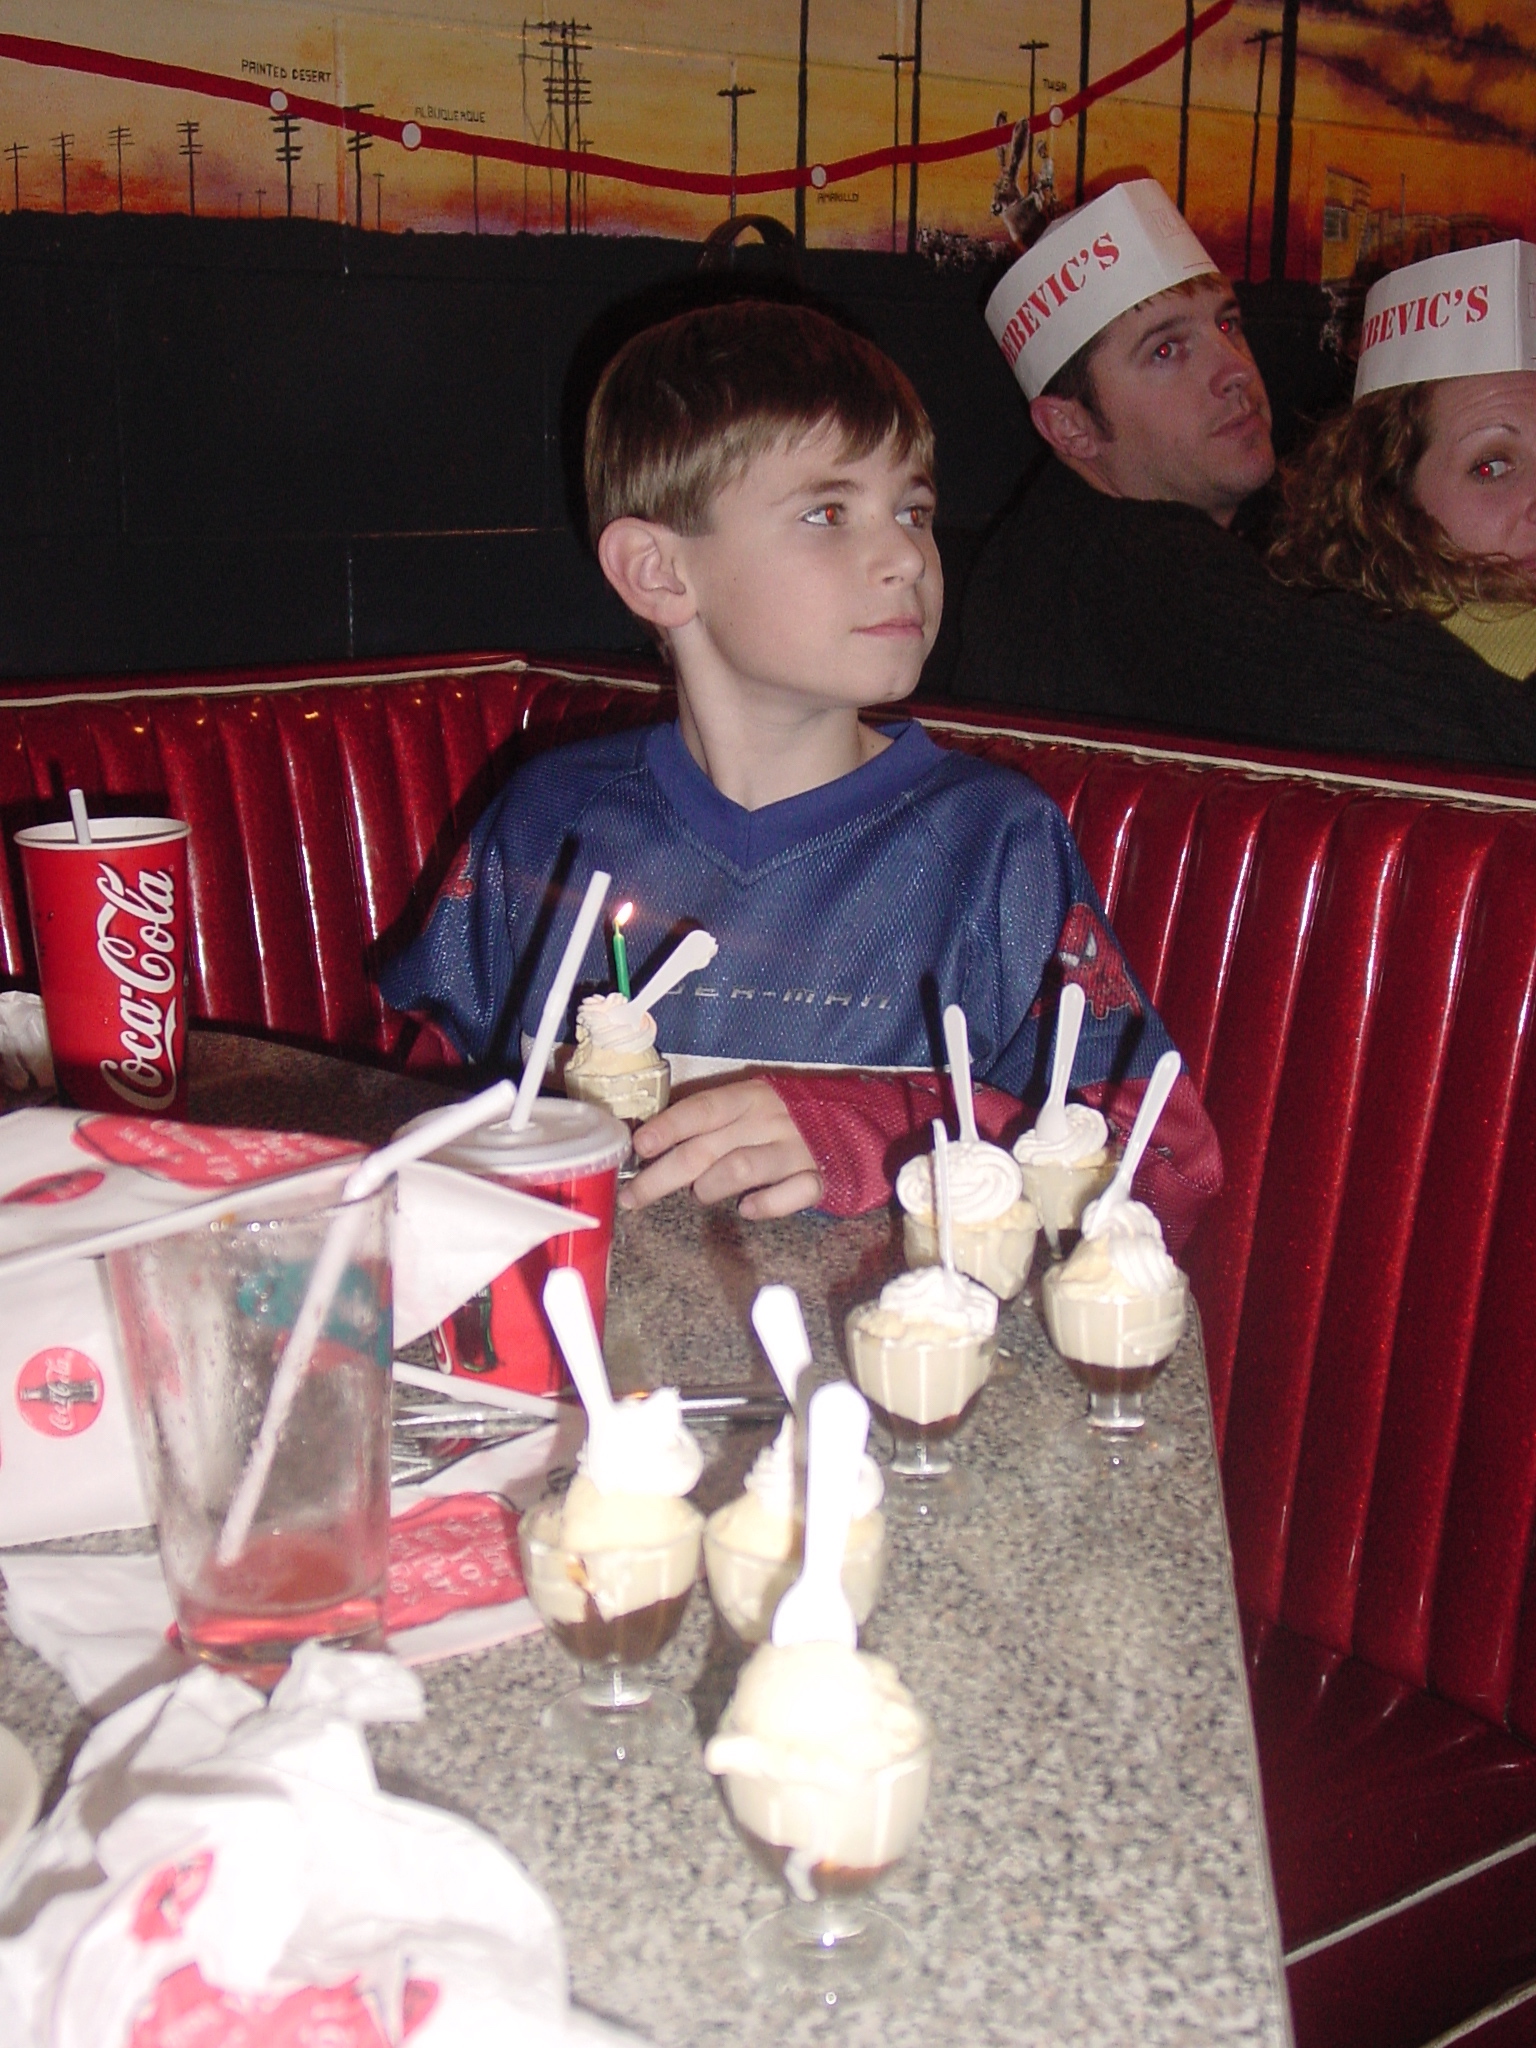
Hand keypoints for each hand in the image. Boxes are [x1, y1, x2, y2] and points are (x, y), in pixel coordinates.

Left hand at [619, 1077, 823, 1219]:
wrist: (863, 1123)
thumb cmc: (791, 1116)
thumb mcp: (754, 1105)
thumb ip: (715, 1122)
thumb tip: (657, 1144)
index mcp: (750, 1097)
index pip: (701, 1110)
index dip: (668, 1127)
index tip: (638, 1146)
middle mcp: (770, 1121)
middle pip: (707, 1148)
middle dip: (663, 1175)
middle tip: (632, 1197)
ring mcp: (797, 1150)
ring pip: (743, 1168)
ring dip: (711, 1185)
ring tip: (700, 1194)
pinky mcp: (822, 1178)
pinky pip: (792, 1194)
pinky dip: (766, 1205)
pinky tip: (747, 1210)